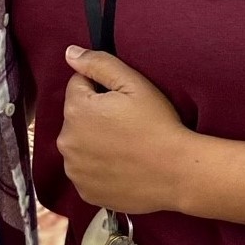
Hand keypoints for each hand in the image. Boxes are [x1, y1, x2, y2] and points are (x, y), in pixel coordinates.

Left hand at [57, 45, 190, 213]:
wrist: (177, 173)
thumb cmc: (158, 125)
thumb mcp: (133, 83)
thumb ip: (98, 63)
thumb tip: (70, 54)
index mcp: (76, 109)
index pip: (79, 84)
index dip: (102, 89)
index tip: (123, 102)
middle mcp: (66, 140)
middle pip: (77, 115)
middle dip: (95, 114)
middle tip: (127, 124)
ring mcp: (74, 169)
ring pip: (79, 143)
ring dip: (94, 141)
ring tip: (125, 146)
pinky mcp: (84, 191)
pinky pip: (85, 169)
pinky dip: (97, 166)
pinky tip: (121, 165)